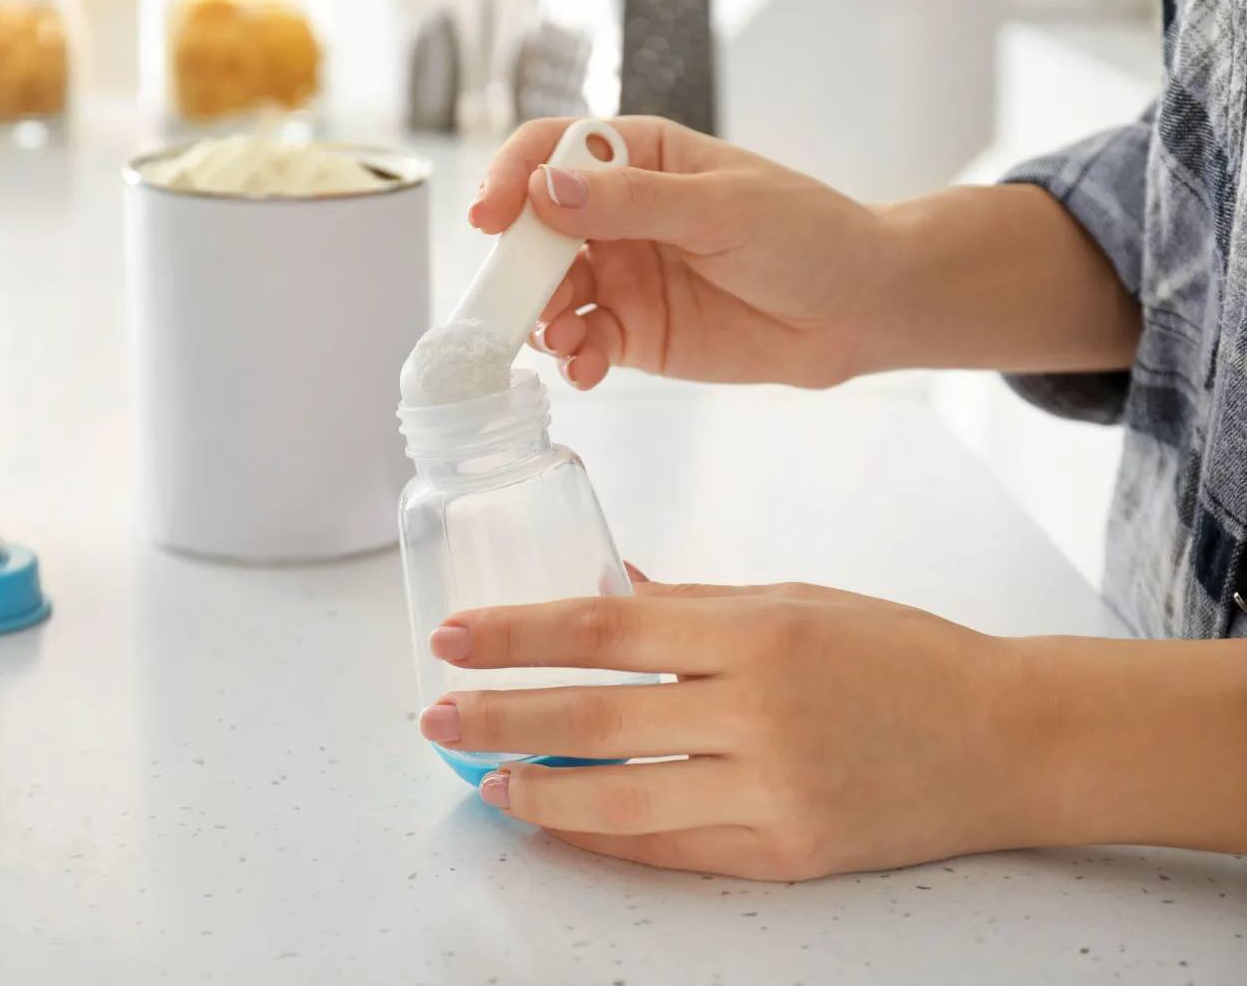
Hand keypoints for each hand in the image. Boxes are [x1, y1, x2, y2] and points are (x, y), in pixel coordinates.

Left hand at [416, 581, 1039, 879]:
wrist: (1008, 740)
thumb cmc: (902, 654)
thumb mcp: (797, 599)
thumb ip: (693, 603)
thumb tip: (602, 592)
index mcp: (758, 630)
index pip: (605, 629)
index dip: (518, 634)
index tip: (456, 638)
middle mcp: (760, 709)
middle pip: (595, 713)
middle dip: (499, 716)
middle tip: (436, 718)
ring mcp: (775, 789)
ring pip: (622, 796)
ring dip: (538, 790)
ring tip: (483, 780)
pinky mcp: (789, 852)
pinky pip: (672, 849)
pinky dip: (605, 838)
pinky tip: (559, 822)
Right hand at [470, 116, 893, 389]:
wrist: (860, 308)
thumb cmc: (807, 234)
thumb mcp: (722, 206)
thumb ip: (633, 202)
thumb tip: (546, 192)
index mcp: (639, 157)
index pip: (552, 151)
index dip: (513, 177)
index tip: (493, 213)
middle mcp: (619, 215)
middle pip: (537, 229)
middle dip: (516, 261)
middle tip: (513, 294)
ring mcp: (623, 276)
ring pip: (551, 291)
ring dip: (541, 314)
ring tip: (559, 336)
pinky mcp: (635, 334)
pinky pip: (584, 343)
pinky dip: (572, 357)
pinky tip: (584, 367)